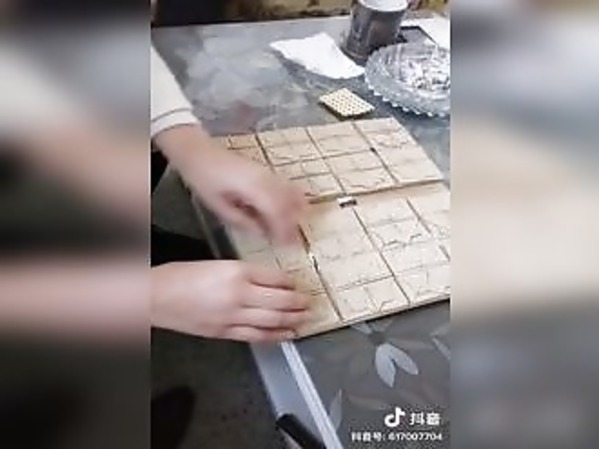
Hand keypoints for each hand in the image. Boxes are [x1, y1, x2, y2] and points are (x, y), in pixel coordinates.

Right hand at [152, 260, 309, 341]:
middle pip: (279, 301)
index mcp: (237, 273)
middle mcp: (239, 295)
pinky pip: (256, 336)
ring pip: (272, 320)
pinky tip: (287, 335)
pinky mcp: (225, 333)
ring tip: (306, 319)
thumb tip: (271, 280)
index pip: (275, 278)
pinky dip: (275, 336)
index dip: (291, 282)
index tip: (300, 283)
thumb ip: (246, 273)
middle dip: (299, 303)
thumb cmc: (182, 276)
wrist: (156, 297)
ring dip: (292, 320)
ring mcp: (233, 317)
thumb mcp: (217, 264)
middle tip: (311, 302)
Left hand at [156, 125, 305, 243]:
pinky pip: (288, 187)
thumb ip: (242, 221)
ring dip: (294, 213)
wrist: (198, 152)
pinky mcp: (267, 171)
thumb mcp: (218, 207)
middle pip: (290, 203)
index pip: (277, 211)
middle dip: (292, 225)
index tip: (286, 247)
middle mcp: (266, 178)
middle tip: (290, 243)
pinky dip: (291, 202)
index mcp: (254, 187)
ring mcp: (268, 172)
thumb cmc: (204, 179)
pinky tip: (284, 214)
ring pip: (293, 194)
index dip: (283, 231)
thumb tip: (263, 232)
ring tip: (287, 231)